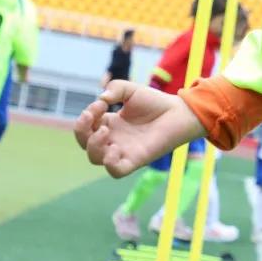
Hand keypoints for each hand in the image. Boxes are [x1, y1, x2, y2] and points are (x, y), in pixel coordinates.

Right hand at [74, 80, 203, 177]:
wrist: (179, 112)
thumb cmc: (156, 102)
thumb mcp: (130, 90)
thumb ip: (114, 89)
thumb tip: (100, 98)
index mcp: (110, 124)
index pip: (86, 126)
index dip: (85, 116)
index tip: (101, 102)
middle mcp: (114, 139)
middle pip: (85, 145)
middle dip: (82, 130)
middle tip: (95, 114)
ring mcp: (124, 151)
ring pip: (96, 159)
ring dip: (93, 145)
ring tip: (104, 130)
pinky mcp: (136, 160)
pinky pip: (116, 171)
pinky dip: (110, 163)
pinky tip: (114, 148)